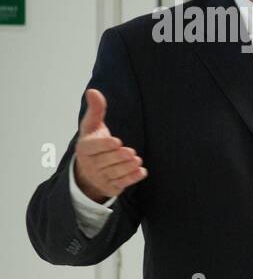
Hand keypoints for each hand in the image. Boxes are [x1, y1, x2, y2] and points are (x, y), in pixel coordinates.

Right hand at [73, 89, 146, 203]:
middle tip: (131, 152)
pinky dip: (132, 178)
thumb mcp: (92, 126)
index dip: (105, 146)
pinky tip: (142, 171)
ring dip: (127, 167)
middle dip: (119, 157)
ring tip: (137, 160)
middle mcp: (89, 165)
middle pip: (106, 161)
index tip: (117, 142)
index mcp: (84, 149)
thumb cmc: (94, 144)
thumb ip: (95, 110)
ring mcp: (99, 177)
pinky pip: (122, 183)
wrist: (89, 171)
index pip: (93, 148)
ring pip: (115, 173)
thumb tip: (93, 91)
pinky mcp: (111, 187)